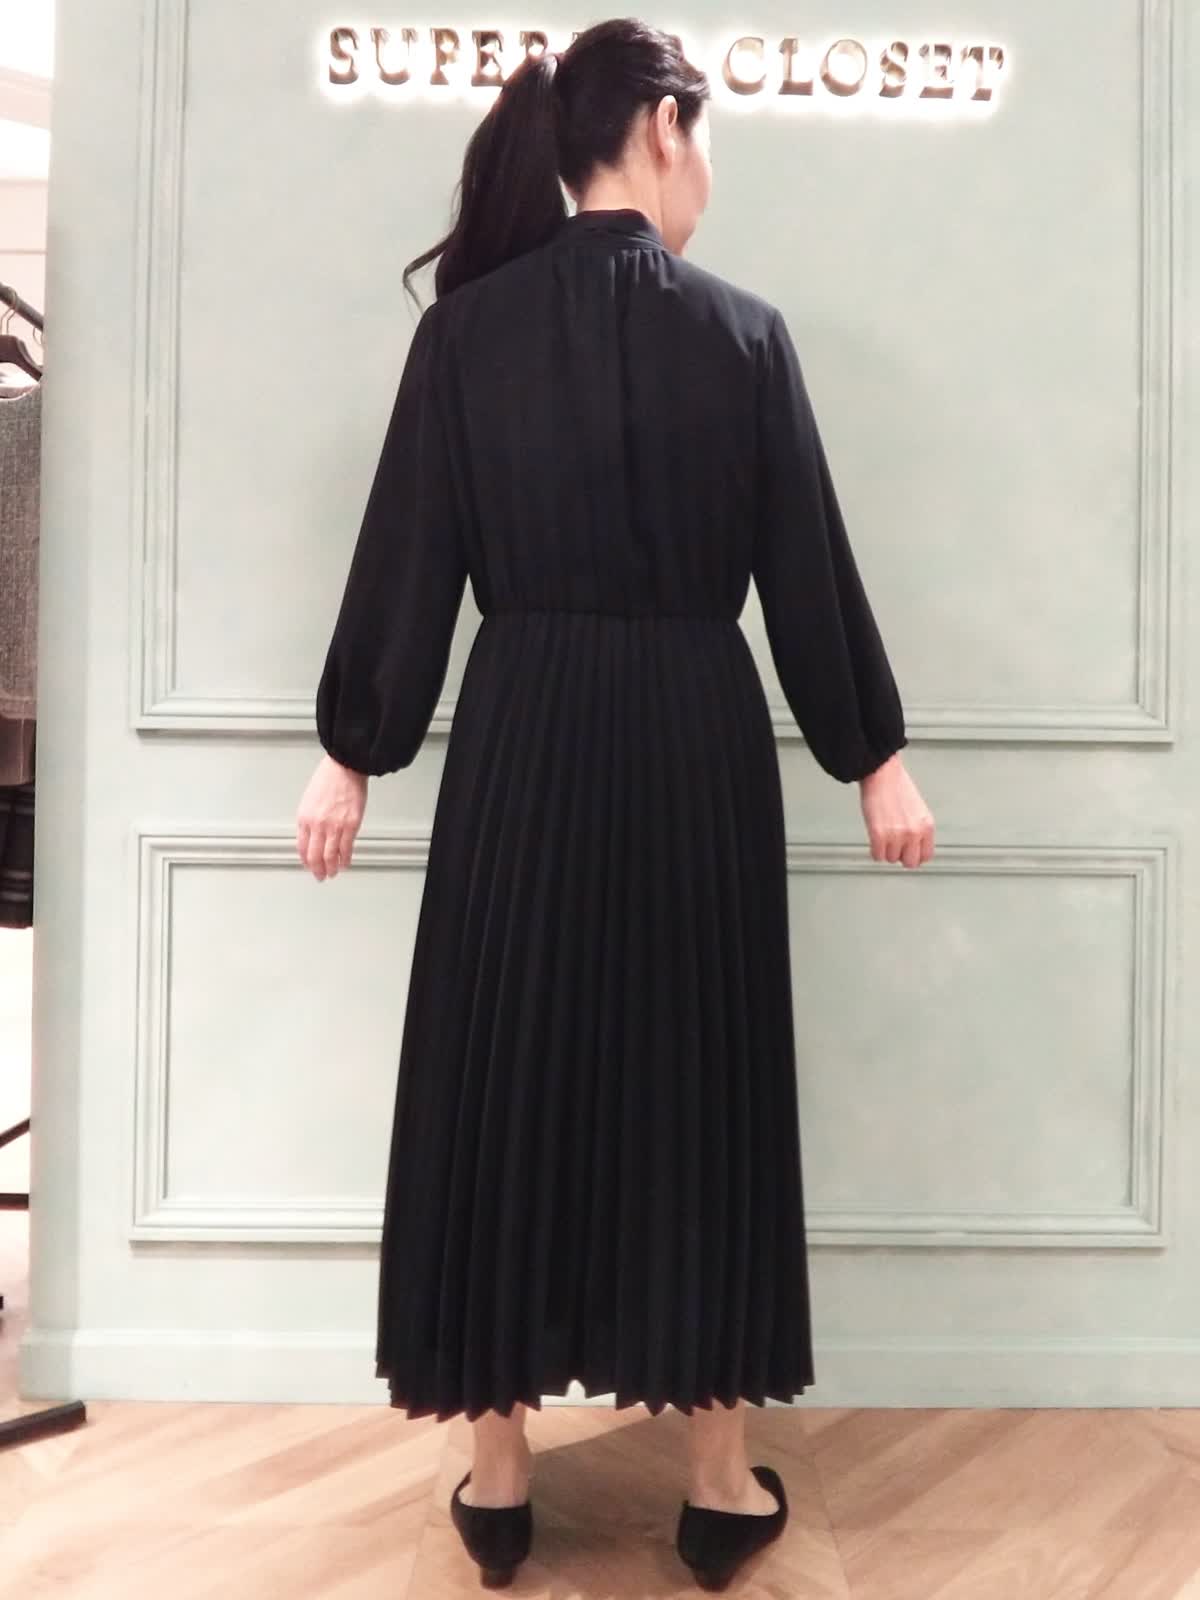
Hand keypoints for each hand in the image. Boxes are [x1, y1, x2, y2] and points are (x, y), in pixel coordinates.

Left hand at [296, 754, 367, 879]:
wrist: (345, 767)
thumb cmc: (329, 779)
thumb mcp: (309, 800)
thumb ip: (309, 819)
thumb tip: (312, 835)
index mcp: (304, 818)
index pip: (301, 847)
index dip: (305, 860)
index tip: (309, 866)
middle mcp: (317, 825)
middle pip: (314, 856)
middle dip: (317, 870)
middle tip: (320, 876)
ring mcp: (334, 827)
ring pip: (330, 856)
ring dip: (331, 868)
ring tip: (333, 873)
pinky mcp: (351, 826)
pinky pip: (346, 849)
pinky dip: (345, 859)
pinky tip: (345, 864)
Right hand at [858, 753, 934, 867]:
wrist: (882, 773)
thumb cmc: (897, 786)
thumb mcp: (918, 810)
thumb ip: (919, 829)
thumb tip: (914, 845)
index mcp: (927, 825)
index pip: (926, 856)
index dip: (915, 855)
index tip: (909, 853)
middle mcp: (914, 832)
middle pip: (910, 863)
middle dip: (901, 856)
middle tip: (894, 846)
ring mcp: (896, 835)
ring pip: (891, 859)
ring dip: (885, 850)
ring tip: (883, 835)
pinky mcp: (878, 835)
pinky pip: (877, 856)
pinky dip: (874, 850)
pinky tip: (875, 838)